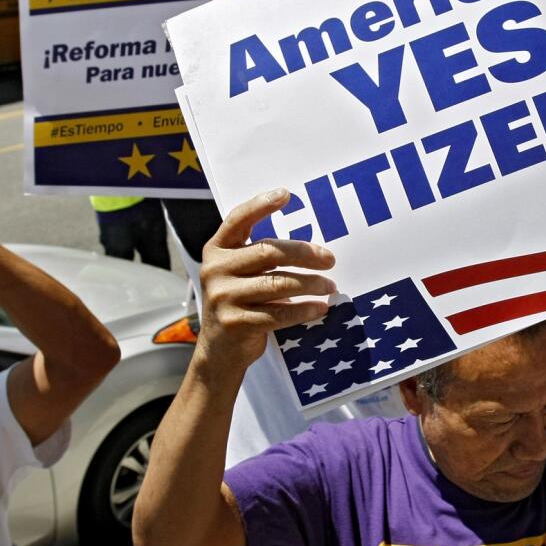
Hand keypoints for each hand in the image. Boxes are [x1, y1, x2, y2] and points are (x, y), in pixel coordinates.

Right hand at [197, 190, 336, 372]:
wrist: (219, 351)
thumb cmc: (240, 302)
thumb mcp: (239, 273)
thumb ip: (260, 255)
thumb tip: (312, 245)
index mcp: (217, 250)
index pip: (238, 219)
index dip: (261, 205)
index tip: (286, 195)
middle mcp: (215, 269)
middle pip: (268, 252)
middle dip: (304, 254)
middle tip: (330, 259)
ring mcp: (222, 297)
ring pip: (278, 284)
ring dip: (311, 284)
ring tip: (330, 286)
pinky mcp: (235, 322)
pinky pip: (279, 314)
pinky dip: (304, 310)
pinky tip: (320, 308)